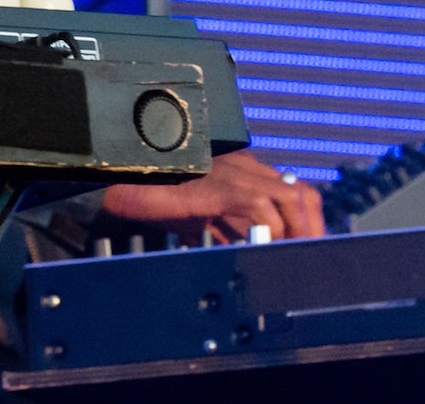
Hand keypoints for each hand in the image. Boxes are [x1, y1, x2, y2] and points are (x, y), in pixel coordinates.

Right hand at [101, 149, 324, 242]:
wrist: (113, 180)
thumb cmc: (148, 194)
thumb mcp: (198, 214)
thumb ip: (227, 225)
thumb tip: (255, 250)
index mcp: (237, 170)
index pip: (291, 192)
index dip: (306, 223)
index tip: (307, 250)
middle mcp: (239, 166)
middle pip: (300, 192)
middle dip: (311, 229)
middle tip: (307, 258)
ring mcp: (228, 171)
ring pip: (289, 196)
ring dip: (296, 231)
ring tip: (289, 256)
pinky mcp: (214, 183)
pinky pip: (258, 205)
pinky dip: (267, 229)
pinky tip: (259, 245)